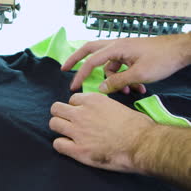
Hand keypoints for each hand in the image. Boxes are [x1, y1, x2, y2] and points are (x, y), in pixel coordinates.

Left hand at [49, 93, 154, 172]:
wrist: (142, 144)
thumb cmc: (138, 126)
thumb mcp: (119, 106)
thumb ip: (103, 107)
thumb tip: (100, 113)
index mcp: (93, 100)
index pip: (72, 99)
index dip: (76, 107)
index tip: (82, 114)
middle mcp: (81, 113)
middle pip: (56, 109)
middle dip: (61, 115)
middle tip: (69, 123)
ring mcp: (77, 131)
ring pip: (53, 124)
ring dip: (59, 129)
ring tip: (68, 135)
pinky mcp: (78, 149)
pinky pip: (57, 144)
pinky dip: (62, 145)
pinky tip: (71, 147)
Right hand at [61, 33, 190, 93]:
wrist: (182, 51)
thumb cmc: (161, 60)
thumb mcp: (138, 74)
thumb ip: (117, 82)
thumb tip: (101, 88)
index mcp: (116, 48)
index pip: (91, 61)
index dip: (80, 75)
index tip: (72, 87)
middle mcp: (117, 46)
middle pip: (90, 50)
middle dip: (76, 60)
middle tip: (64, 68)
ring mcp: (124, 50)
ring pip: (109, 64)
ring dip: (113, 79)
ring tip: (127, 92)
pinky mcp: (132, 55)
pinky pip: (121, 67)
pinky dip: (125, 78)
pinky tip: (137, 89)